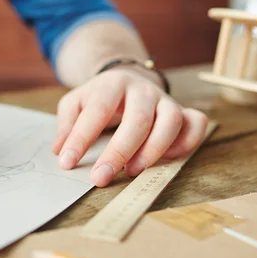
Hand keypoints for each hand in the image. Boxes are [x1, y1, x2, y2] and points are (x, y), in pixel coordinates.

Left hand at [52, 67, 207, 186]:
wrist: (127, 80)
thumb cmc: (99, 98)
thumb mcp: (76, 102)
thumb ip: (67, 123)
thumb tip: (61, 150)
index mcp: (112, 83)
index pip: (97, 110)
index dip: (81, 138)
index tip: (67, 162)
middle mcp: (142, 89)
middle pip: (137, 119)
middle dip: (119, 152)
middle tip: (100, 178)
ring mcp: (165, 100)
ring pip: (171, 121)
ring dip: (154, 149)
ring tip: (133, 171)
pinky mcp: (183, 111)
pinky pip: (196, 123)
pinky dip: (188, 142)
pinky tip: (168, 158)